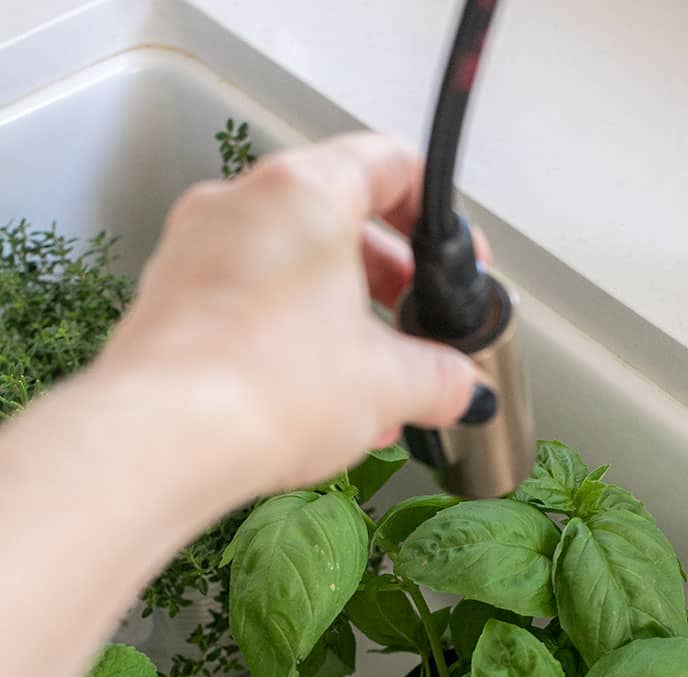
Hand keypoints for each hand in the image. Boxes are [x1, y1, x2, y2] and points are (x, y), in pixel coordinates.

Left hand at [96, 133, 480, 500]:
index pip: (387, 164)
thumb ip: (441, 378)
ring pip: (286, 269)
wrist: (165, 440)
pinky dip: (286, 340)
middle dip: (386, 281)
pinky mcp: (166, 305)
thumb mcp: (387, 385)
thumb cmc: (263, 385)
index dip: (436, 213)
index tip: (455, 256)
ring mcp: (192, 253)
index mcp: (302, 192)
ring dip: (337, 320)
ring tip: (367, 384)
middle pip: (334, 220)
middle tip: (414, 326)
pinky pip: (244, 306)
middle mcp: (238, 206)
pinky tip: (311, 402)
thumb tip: (461, 388)